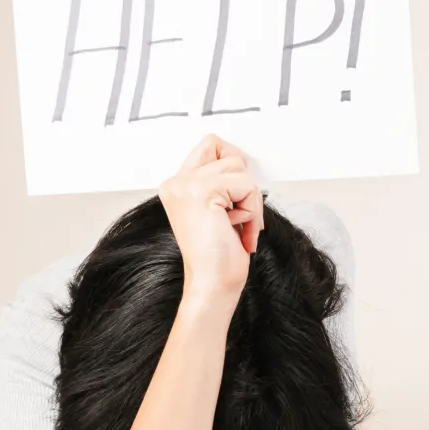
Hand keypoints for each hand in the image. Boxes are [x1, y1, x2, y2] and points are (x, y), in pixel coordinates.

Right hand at [159, 135, 263, 302]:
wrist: (212, 284)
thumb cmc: (219, 255)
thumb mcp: (219, 209)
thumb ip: (221, 182)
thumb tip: (240, 160)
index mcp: (177, 185)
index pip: (212, 144)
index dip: (234, 166)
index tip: (236, 198)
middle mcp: (176, 182)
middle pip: (230, 155)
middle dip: (245, 188)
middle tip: (238, 218)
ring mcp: (185, 185)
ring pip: (240, 169)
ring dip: (250, 202)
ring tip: (237, 226)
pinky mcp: (201, 192)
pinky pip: (246, 185)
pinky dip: (252, 211)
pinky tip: (238, 231)